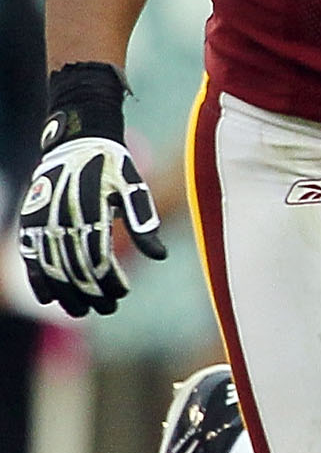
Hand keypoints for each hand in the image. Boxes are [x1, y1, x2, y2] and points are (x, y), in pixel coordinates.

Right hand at [19, 62, 167, 317]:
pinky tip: (49, 297)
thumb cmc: (112, 167)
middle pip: (75, 267)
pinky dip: (37, 277)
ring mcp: (42, 220)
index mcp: (90, 210)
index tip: (122, 293)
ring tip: (82, 311)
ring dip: (66, 293)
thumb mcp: (134, 188)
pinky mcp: (29, 222)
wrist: (76, 141)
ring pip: (51, 267)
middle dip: (91, 292)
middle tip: (107, 309)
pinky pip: (30, 255)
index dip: (109, 281)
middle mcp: (62, 217)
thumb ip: (144, 221)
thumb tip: (160, 256)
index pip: (98, 258)